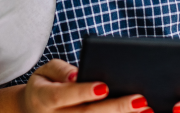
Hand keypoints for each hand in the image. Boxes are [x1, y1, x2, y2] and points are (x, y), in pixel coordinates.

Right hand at [20, 59, 150, 112]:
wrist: (33, 112)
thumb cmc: (46, 86)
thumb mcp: (45, 72)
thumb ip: (60, 70)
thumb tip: (77, 74)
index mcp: (43, 99)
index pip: (62, 96)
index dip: (83, 92)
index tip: (104, 86)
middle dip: (115, 108)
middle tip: (140, 100)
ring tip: (146, 110)